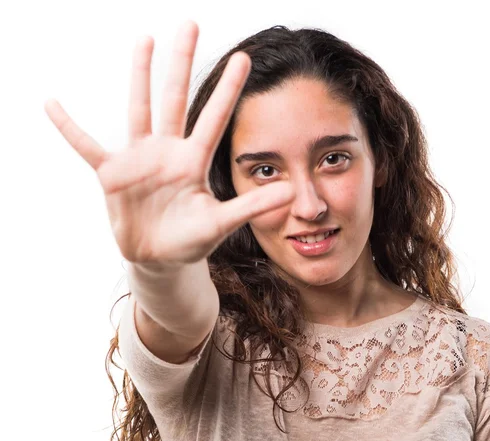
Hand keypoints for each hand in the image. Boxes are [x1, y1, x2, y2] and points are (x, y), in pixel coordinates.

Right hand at [44, 21, 293, 264]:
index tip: (244, 57)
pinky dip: (69, 127)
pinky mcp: (112, 175)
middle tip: (189, 24)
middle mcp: (167, 152)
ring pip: (138, 109)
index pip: (214, 118)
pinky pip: (86, 146)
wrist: (159, 258)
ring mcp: (139, 160)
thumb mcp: (220, 223)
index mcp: (194, 161)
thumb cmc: (191, 240)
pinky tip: (51, 104)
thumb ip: (250, 206)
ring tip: (144, 40)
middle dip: (181, 63)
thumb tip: (292, 191)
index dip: (228, 89)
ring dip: (139, 76)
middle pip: (175, 99)